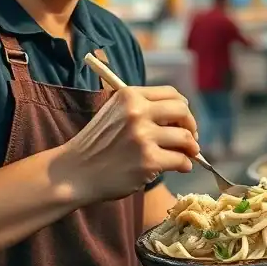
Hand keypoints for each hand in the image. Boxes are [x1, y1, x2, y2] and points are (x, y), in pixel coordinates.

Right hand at [59, 85, 198, 202]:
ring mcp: (143, 137)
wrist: (75, 172)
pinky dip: (184, 165)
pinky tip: (179, 168)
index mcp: (129, 96)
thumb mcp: (113, 113)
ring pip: (185, 138)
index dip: (182, 108)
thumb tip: (180, 118)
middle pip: (183, 111)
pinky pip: (181, 160)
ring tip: (185, 155)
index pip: (171, 93)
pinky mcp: (148, 161)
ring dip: (191, 148)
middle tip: (189, 139)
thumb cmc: (95, 145)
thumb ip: (141, 109)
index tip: (182, 120)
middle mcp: (137, 112)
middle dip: (191, 126)